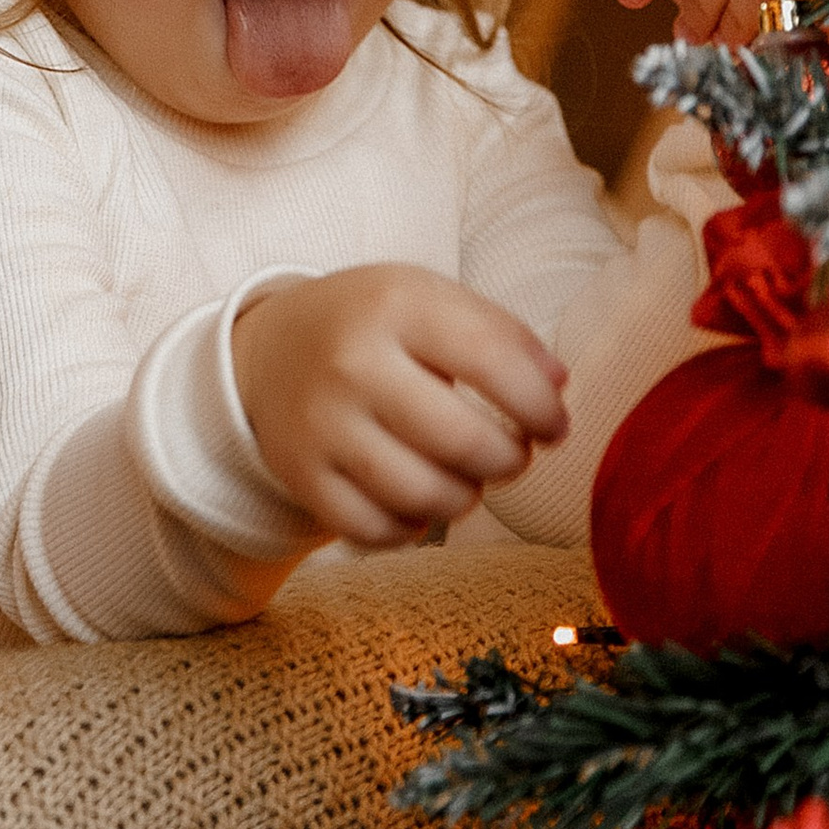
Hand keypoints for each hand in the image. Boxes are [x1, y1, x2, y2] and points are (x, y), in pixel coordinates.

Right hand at [230, 265, 568, 547]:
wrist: (272, 349)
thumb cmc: (374, 325)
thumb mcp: (431, 299)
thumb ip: (502, 333)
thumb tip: (557, 386)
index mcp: (396, 305)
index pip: (491, 360)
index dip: (540, 406)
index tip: (553, 425)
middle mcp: (353, 363)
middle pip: (461, 441)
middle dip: (509, 460)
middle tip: (512, 455)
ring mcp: (322, 424)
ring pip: (423, 495)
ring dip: (464, 497)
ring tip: (466, 476)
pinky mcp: (301, 475)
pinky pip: (375, 530)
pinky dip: (411, 527)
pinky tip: (417, 498)